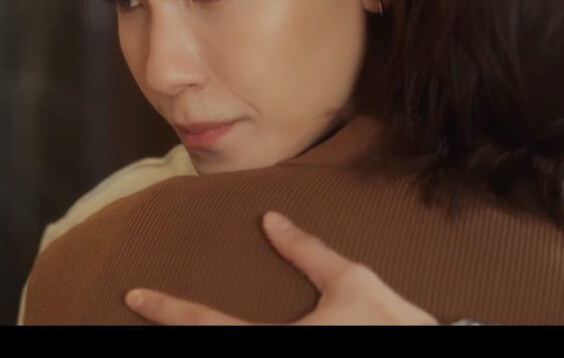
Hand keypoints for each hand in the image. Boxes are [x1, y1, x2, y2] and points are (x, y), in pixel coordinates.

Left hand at [123, 210, 438, 324]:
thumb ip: (306, 251)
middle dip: (172, 333)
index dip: (165, 309)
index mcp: (276, 341)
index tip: (135, 296)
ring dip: (194, 343)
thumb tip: (270, 219)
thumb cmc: (391, 325)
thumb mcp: (351, 281)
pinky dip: (221, 346)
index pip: (203, 324)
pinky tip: (214, 334)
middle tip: (141, 310)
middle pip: (202, 351)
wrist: (429, 351)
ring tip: (173, 324)